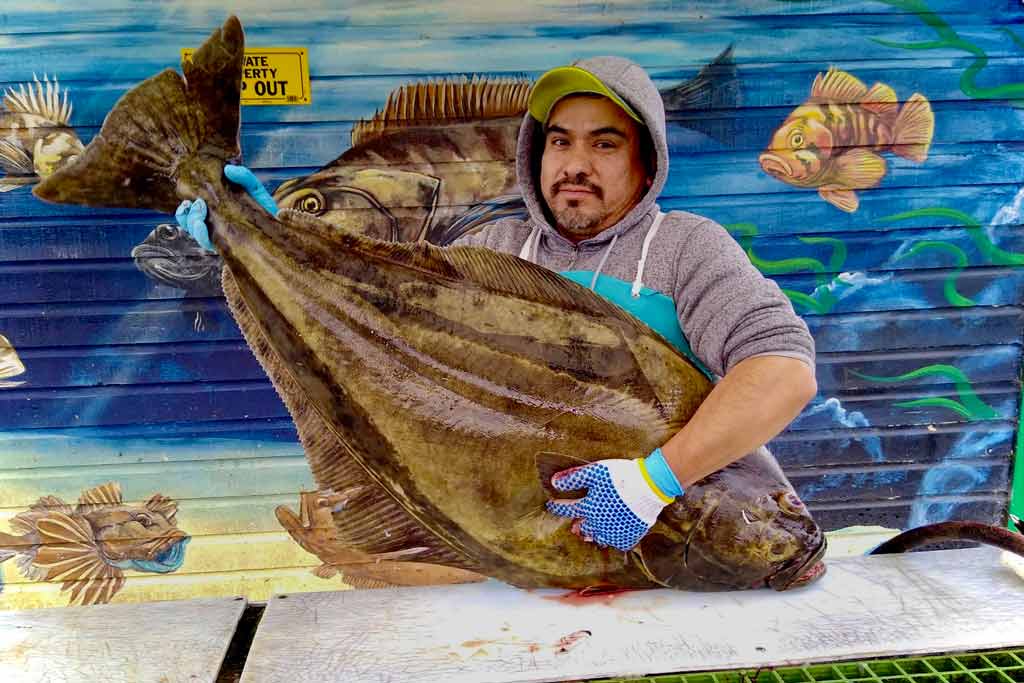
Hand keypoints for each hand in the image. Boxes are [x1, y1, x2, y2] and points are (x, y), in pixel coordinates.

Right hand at [174, 164, 277, 252]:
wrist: (278, 226)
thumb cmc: (262, 207)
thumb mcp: (254, 188)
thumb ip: (244, 176)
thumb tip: (228, 169)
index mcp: (214, 209)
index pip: (192, 209)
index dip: (184, 208)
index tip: (186, 200)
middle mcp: (213, 223)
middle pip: (189, 222)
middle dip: (188, 215)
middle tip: (198, 205)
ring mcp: (218, 235)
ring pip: (196, 233)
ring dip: (192, 225)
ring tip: (199, 219)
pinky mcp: (226, 246)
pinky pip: (207, 243)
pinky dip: (202, 236)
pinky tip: (204, 228)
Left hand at [545, 448, 682, 550]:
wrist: (649, 487)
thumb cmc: (621, 477)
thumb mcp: (595, 472)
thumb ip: (574, 478)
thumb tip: (553, 482)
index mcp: (588, 508)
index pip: (566, 509)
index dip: (556, 507)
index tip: (551, 506)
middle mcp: (598, 524)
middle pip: (582, 528)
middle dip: (577, 525)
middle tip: (576, 524)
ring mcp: (613, 532)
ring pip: (598, 538)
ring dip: (593, 534)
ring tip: (592, 531)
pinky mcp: (627, 536)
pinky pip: (616, 543)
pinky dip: (612, 539)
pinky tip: (612, 534)